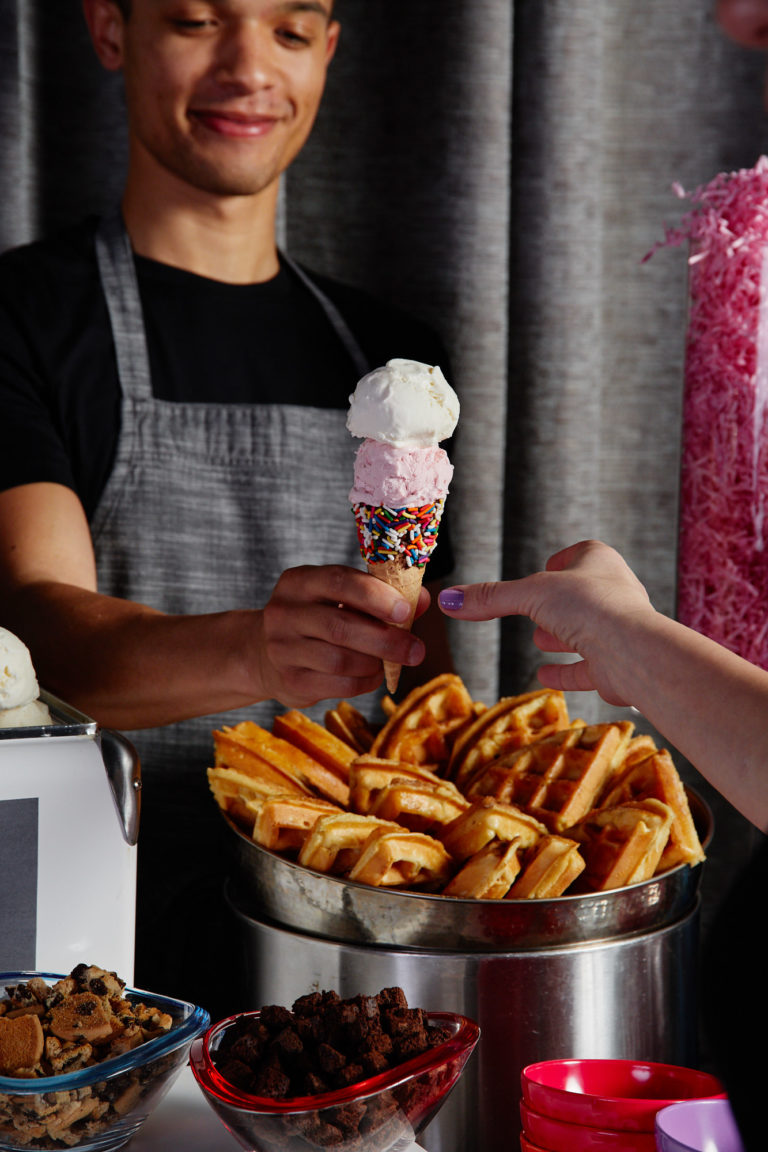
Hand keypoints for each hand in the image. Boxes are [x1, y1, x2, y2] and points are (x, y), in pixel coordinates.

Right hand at [255, 564, 428, 707]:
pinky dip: (365, 682)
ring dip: (375, 663)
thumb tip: (423, 600)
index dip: (375, 596)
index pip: (338, 582)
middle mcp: (283, 613)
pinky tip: (373, 675)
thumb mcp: (340, 598)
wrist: (266, 652)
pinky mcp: (289, 681)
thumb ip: (381, 596)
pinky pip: (338, 685)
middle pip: (340, 626)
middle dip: (385, 639)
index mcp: (298, 582)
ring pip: (340, 660)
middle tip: (416, 650)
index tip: (405, 611)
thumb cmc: (318, 618)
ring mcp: (282, 649)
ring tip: (390, 661)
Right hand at [438, 540, 654, 704]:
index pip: (577, 554)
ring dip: (561, 636)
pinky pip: (585, 668)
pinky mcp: (614, 665)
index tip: (546, 567)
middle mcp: (613, 592)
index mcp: (599, 561)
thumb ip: (490, 598)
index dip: (559, 562)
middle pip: (580, 594)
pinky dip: (565, 672)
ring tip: (542, 638)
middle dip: (557, 603)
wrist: (633, 651)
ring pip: (585, 630)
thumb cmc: (590, 607)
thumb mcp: (529, 595)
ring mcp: (616, 630)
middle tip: (539, 610)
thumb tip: (448, 600)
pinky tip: (545, 676)